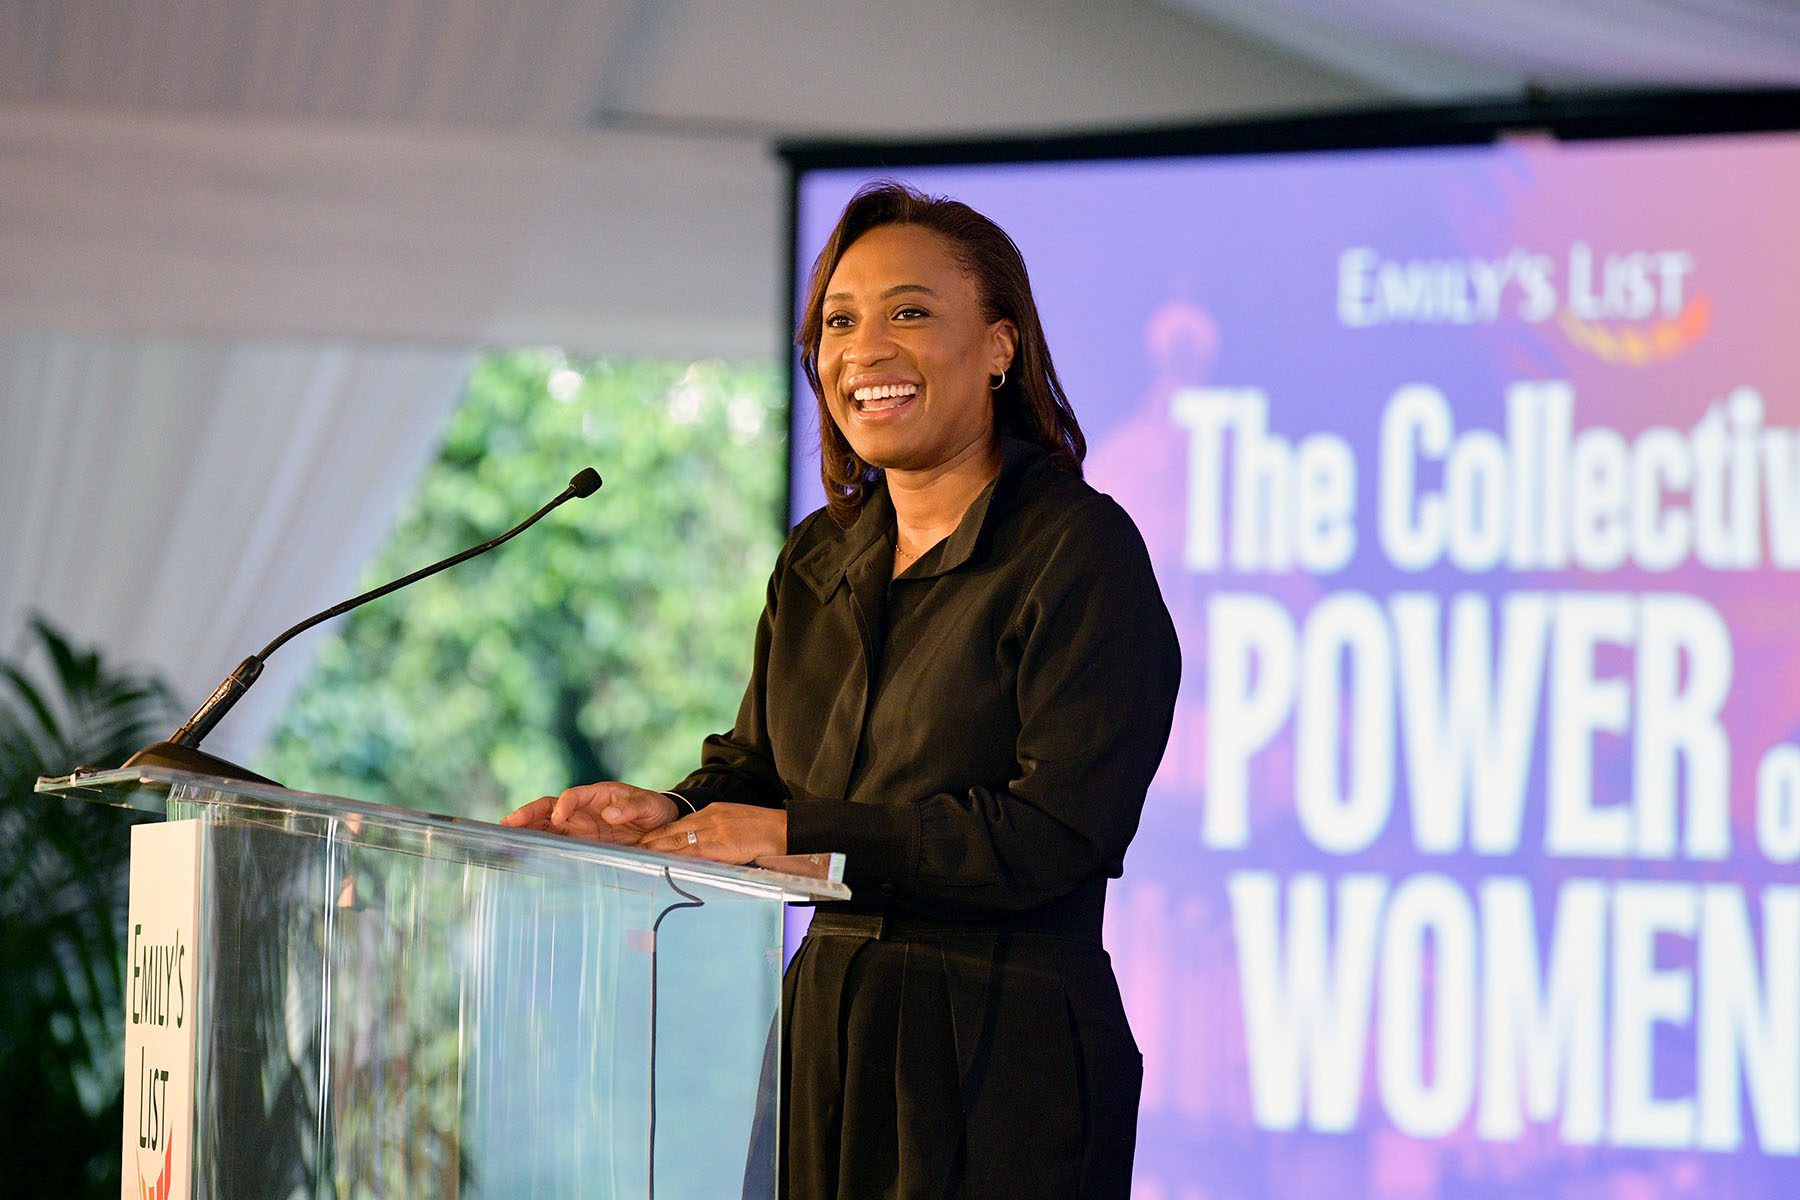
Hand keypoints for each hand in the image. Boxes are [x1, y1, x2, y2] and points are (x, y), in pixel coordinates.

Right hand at [500, 781, 677, 843]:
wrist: (660, 823)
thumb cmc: (654, 809)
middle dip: (529, 814)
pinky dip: (539, 844)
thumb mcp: (649, 805)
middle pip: (550, 808)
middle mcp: (583, 808)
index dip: (564, 805)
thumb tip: (610, 813)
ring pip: (547, 825)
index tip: (559, 817)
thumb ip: (631, 808)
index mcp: (597, 794)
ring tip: (505, 835)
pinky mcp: (581, 841)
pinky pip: (556, 841)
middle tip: (508, 822)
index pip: (572, 795)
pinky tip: (523, 851)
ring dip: (527, 829)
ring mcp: (579, 825)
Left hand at [637, 803, 786, 865]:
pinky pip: (693, 851)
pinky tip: (664, 862)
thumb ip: (721, 836)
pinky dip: (676, 857)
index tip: (645, 840)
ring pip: (678, 839)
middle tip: (632, 848)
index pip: (681, 823)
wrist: (785, 830)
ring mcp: (715, 830)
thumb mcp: (738, 827)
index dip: (661, 833)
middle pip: (674, 830)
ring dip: (657, 849)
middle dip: (652, 840)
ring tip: (639, 855)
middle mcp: (710, 818)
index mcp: (715, 812)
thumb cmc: (767, 832)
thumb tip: (708, 851)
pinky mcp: (721, 844)